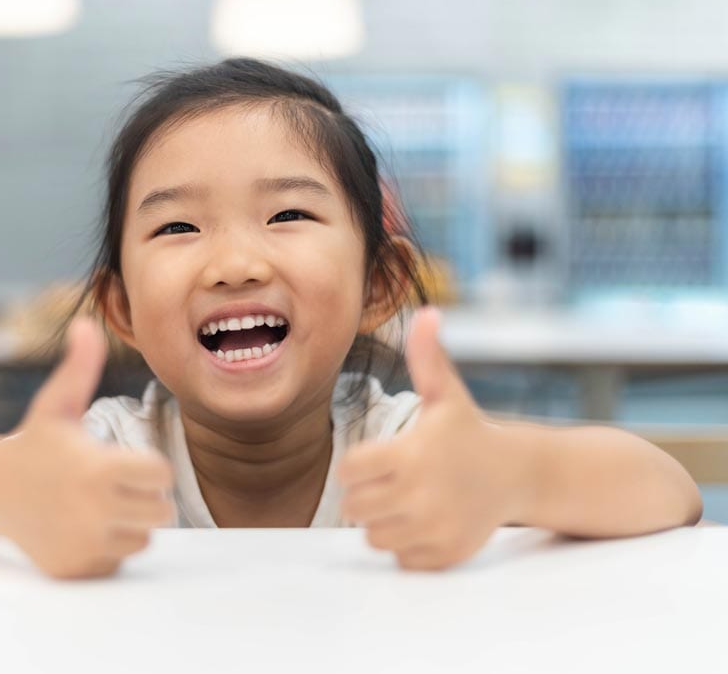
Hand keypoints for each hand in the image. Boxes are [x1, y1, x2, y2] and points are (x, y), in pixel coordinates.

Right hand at [0, 316, 174, 578]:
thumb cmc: (33, 443)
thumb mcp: (56, 404)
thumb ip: (80, 366)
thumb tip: (86, 322)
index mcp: (98, 469)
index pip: (162, 474)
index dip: (148, 466)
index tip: (125, 460)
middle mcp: (94, 511)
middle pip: (161, 510)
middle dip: (145, 495)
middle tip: (115, 483)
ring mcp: (84, 544)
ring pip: (143, 537)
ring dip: (130, 522)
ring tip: (98, 503)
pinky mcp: (75, 568)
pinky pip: (117, 559)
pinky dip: (108, 546)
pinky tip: (81, 526)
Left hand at [337, 307, 527, 569]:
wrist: (520, 474)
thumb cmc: (470, 431)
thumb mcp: (448, 394)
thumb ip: (428, 357)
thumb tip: (428, 311)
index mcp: (412, 454)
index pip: (349, 471)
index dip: (357, 465)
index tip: (377, 458)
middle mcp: (420, 495)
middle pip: (354, 508)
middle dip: (366, 495)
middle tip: (391, 481)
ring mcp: (434, 529)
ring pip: (374, 537)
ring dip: (383, 522)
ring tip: (407, 501)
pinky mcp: (445, 554)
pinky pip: (400, 559)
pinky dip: (406, 546)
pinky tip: (425, 522)